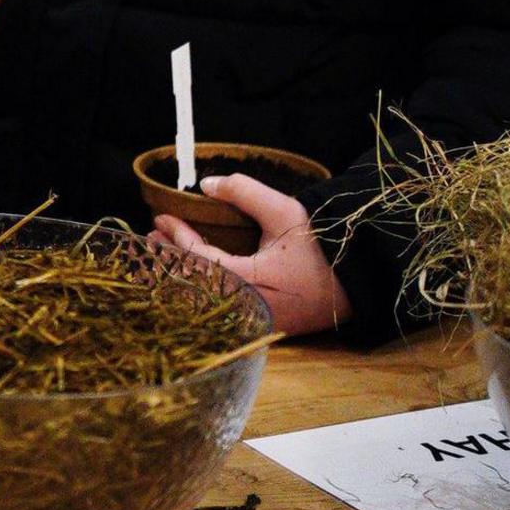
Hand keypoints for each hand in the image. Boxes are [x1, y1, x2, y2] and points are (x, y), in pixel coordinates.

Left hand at [153, 174, 352, 336]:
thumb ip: (245, 192)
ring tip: (161, 255)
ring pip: (204, 303)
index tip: (162, 218)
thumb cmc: (322, 246)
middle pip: (193, 289)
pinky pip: (220, 310)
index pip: (200, 260)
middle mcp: (247, 309)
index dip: (178, 239)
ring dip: (180, 277)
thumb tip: (206, 183)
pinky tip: (189, 276)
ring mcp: (253, 322)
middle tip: (151, 238)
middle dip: (169, 261)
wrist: (358, 280)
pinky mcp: (261, 326)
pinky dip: (199, 291)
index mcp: (251, 283)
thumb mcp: (285, 212)